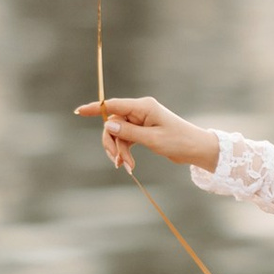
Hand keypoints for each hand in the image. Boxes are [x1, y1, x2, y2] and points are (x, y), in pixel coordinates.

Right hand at [77, 94, 221, 175]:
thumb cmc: (178, 141)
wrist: (195, 149)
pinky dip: (125, 152)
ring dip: (119, 151)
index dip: (95, 109)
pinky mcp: (143, 130)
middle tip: (117, 161)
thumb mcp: (152, 139)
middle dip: (112, 143)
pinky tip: (129, 165)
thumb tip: (108, 125)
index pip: (113, 105)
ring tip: (127, 167)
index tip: (78, 111)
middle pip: (113, 124)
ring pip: (118, 134)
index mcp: (143, 107)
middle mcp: (140, 111)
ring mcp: (141, 121)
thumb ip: (128, 132)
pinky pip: (126, 139)